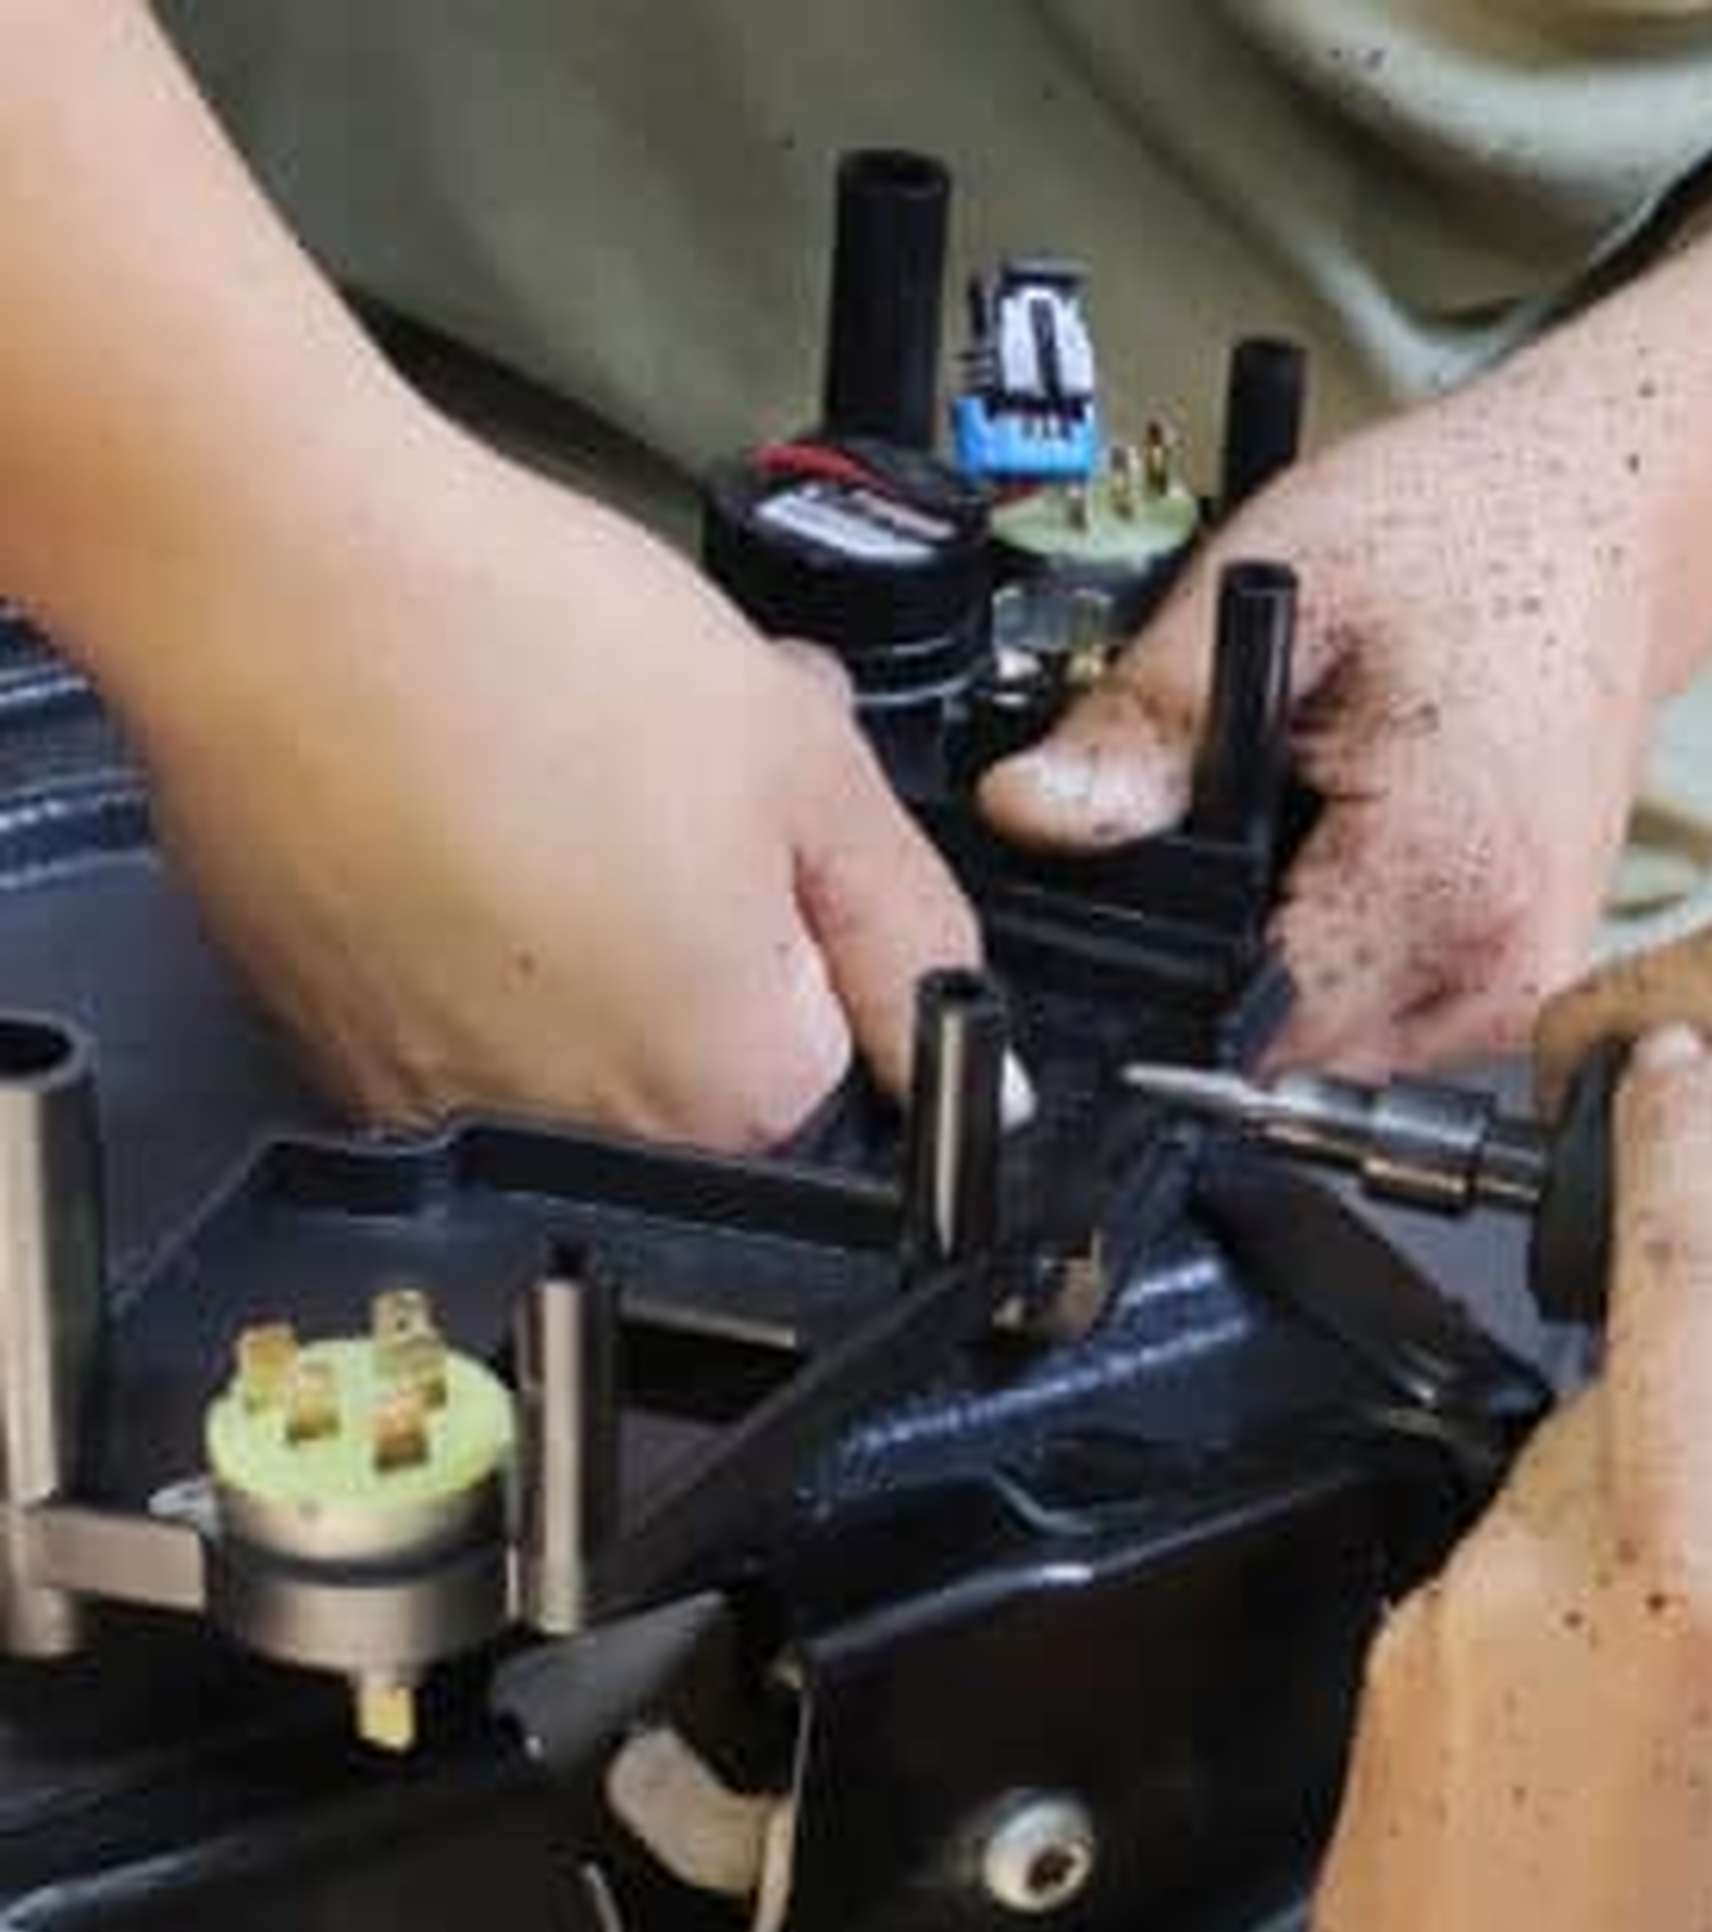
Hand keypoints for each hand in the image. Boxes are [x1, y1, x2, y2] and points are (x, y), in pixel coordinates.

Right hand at [125, 438, 978, 1146]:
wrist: (282, 573)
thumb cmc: (535, 647)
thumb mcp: (810, 768)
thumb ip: (913, 939)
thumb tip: (992, 1079)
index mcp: (732, 1093)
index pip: (851, 1078)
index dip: (823, 943)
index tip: (768, 848)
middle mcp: (589, 1142)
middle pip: (717, 1075)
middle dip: (720, 944)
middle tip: (660, 796)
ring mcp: (446, 1110)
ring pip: (590, 1049)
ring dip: (603, 938)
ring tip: (554, 791)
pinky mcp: (340, 1059)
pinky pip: (464, 1031)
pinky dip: (484, 944)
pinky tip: (467, 820)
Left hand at [980, 357, 1658, 1069]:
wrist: (1609, 526)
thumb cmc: (1476, 533)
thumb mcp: (1278, 587)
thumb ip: (1145, 723)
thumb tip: (1030, 815)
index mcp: (1449, 875)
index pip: (1245, 1025)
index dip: (1161, 965)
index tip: (1141, 888)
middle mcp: (1503, 962)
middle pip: (1283, 1049)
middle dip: (1225, 955)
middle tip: (1242, 811)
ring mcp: (1525, 989)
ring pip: (1334, 1046)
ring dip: (1289, 955)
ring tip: (1314, 812)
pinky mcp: (1526, 987)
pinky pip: (1393, 1017)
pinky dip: (1351, 946)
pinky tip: (1359, 844)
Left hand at [1307, 1028, 1711, 1931]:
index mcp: (1693, 1571)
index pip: (1686, 1293)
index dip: (1684, 1152)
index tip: (1673, 1053)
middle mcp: (1535, 1563)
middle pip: (1645, 1408)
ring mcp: (1434, 1626)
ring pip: (1566, 1497)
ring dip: (1656, 1528)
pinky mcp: (1380, 1689)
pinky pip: (1495, 1586)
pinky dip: (1574, 1603)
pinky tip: (1625, 1737)